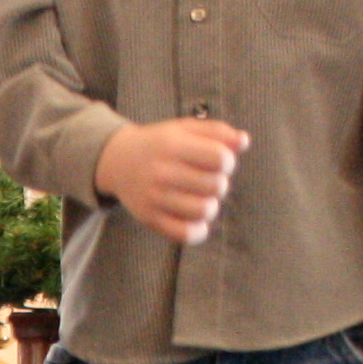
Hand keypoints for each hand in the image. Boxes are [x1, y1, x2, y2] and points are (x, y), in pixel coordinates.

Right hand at [94, 117, 248, 245]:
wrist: (118, 161)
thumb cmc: (161, 144)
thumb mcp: (186, 129)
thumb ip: (218, 132)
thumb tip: (244, 141)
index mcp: (173, 145)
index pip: (220, 158)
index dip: (228, 161)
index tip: (218, 161)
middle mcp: (162, 172)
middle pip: (216, 186)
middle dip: (219, 183)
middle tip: (207, 180)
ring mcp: (154, 198)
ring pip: (204, 211)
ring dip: (210, 205)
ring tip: (201, 198)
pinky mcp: (149, 219)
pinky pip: (186, 234)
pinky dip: (198, 230)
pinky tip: (195, 219)